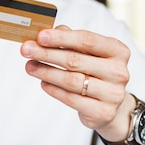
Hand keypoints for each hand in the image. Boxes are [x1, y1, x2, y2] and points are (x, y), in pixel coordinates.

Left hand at [20, 25, 135, 141]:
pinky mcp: (103, 112)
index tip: (40, 36)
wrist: (111, 106)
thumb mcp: (89, 54)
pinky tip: (43, 82)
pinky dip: (54, 90)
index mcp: (118, 51)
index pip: (87, 40)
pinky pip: (71, 99)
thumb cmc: (96, 73)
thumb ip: (71, 41)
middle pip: (75, 61)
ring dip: (46, 72)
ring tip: (30, 66)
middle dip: (46, 54)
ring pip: (71, 81)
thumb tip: (48, 32)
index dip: (61, 38)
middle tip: (26, 50)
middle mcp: (119, 72)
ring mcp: (113, 94)